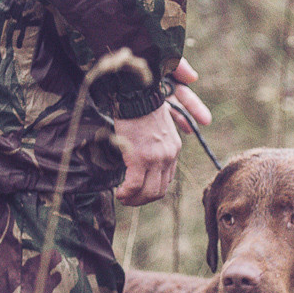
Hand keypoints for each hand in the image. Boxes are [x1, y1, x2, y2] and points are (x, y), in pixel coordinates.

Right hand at [113, 60, 211, 204]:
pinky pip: (134, 186)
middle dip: (143, 199)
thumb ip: (159, 137)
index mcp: (174, 147)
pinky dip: (126, 193)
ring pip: (149, 192)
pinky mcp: (140, 158)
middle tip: (128, 198)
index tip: (138, 189)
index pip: (168, 178)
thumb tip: (155, 142)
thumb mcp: (156, 122)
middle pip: (160, 190)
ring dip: (134, 199)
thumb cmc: (141, 104)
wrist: (135, 93)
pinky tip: (119, 192)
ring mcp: (156, 158)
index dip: (152, 188)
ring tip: (123, 197)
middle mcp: (169, 155)